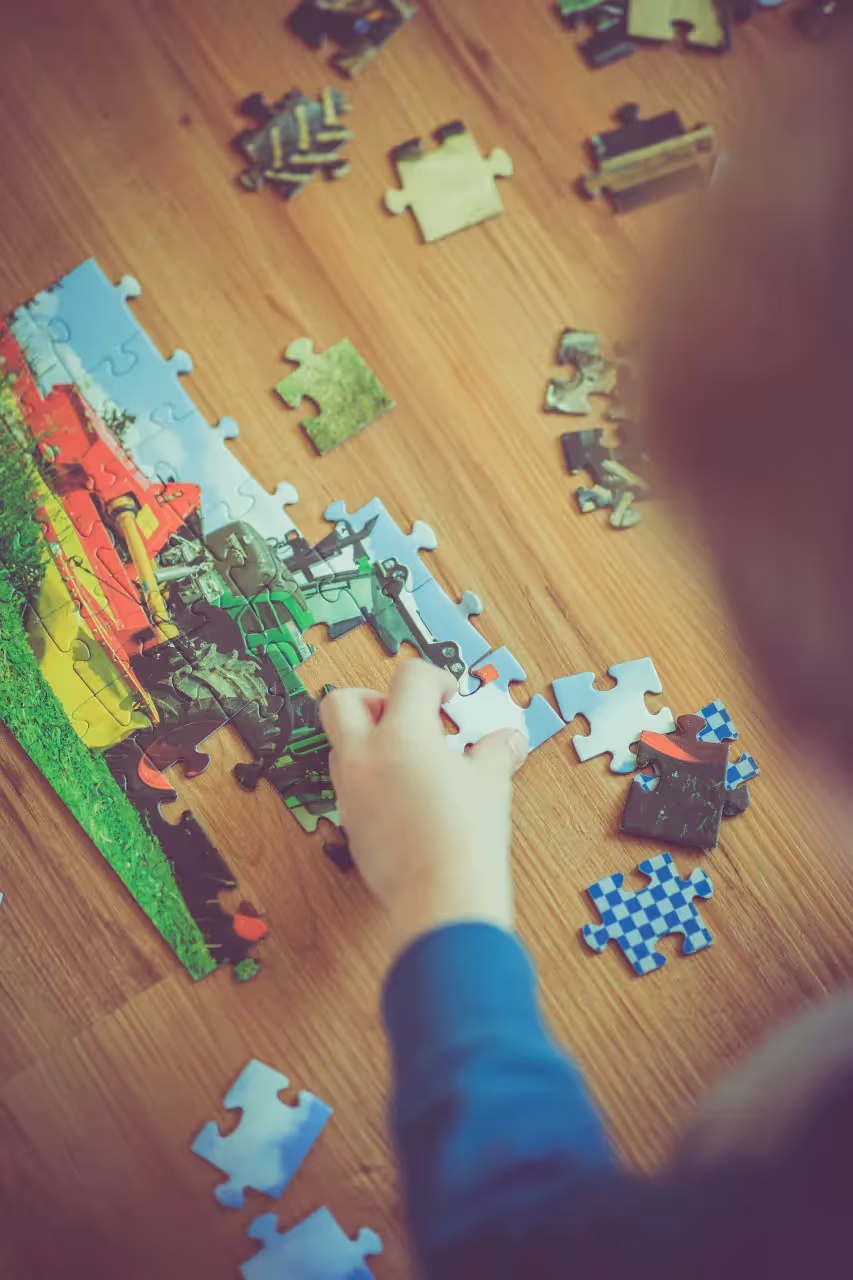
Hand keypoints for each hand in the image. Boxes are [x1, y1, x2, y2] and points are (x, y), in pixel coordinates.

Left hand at [320, 660, 528, 954]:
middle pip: (342, 701)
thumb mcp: (490, 782)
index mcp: (402, 734)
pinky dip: (370, 778)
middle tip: (408, 718)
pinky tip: (405, 795)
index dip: (435, 679)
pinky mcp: (349, 822)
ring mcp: (351, 790)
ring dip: (369, 740)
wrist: (442, 895)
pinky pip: (349, 784)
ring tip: (412, 760)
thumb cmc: (467, 835)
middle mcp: (365, 756)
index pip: (409, 678)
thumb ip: (494, 751)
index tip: (449, 697)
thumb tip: (506, 740)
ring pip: (340, 744)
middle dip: (373, 699)